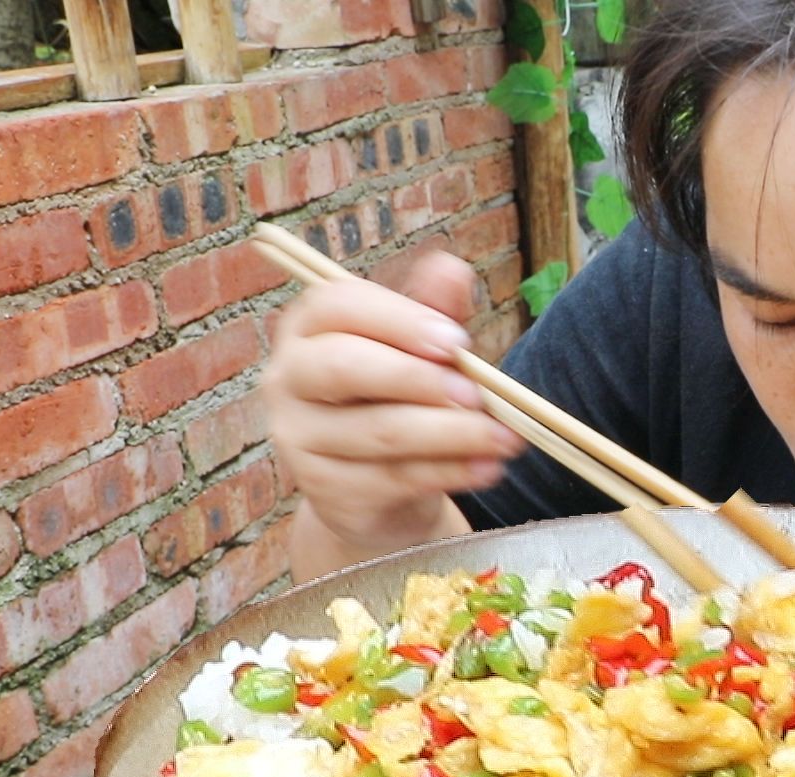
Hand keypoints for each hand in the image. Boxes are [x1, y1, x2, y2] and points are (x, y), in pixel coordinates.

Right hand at [262, 250, 523, 556]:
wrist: (378, 490)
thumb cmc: (400, 399)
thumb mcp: (421, 351)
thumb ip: (434, 311)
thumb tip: (452, 268)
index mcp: (309, 327)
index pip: (339, 306)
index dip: (399, 319)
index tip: (456, 340)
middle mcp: (288, 378)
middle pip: (344, 366)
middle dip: (418, 378)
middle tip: (478, 394)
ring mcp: (299, 438)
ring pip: (379, 431)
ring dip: (453, 434)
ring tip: (506, 438)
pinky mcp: (325, 489)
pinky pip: (394, 478)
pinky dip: (450, 472)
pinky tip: (489, 467)